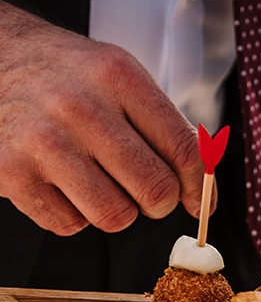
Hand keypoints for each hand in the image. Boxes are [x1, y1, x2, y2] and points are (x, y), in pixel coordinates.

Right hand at [0, 2, 207, 235]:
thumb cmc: (68, 76)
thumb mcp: (120, 77)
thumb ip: (165, 126)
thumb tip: (201, 191)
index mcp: (118, 77)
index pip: (184, 150)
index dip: (199, 187)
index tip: (198, 201)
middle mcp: (81, 107)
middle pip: (156, 190)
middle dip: (160, 202)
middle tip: (147, 193)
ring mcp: (43, 142)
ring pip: (116, 216)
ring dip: (118, 210)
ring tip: (101, 183)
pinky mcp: (12, 174)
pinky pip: (70, 225)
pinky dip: (74, 215)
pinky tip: (64, 184)